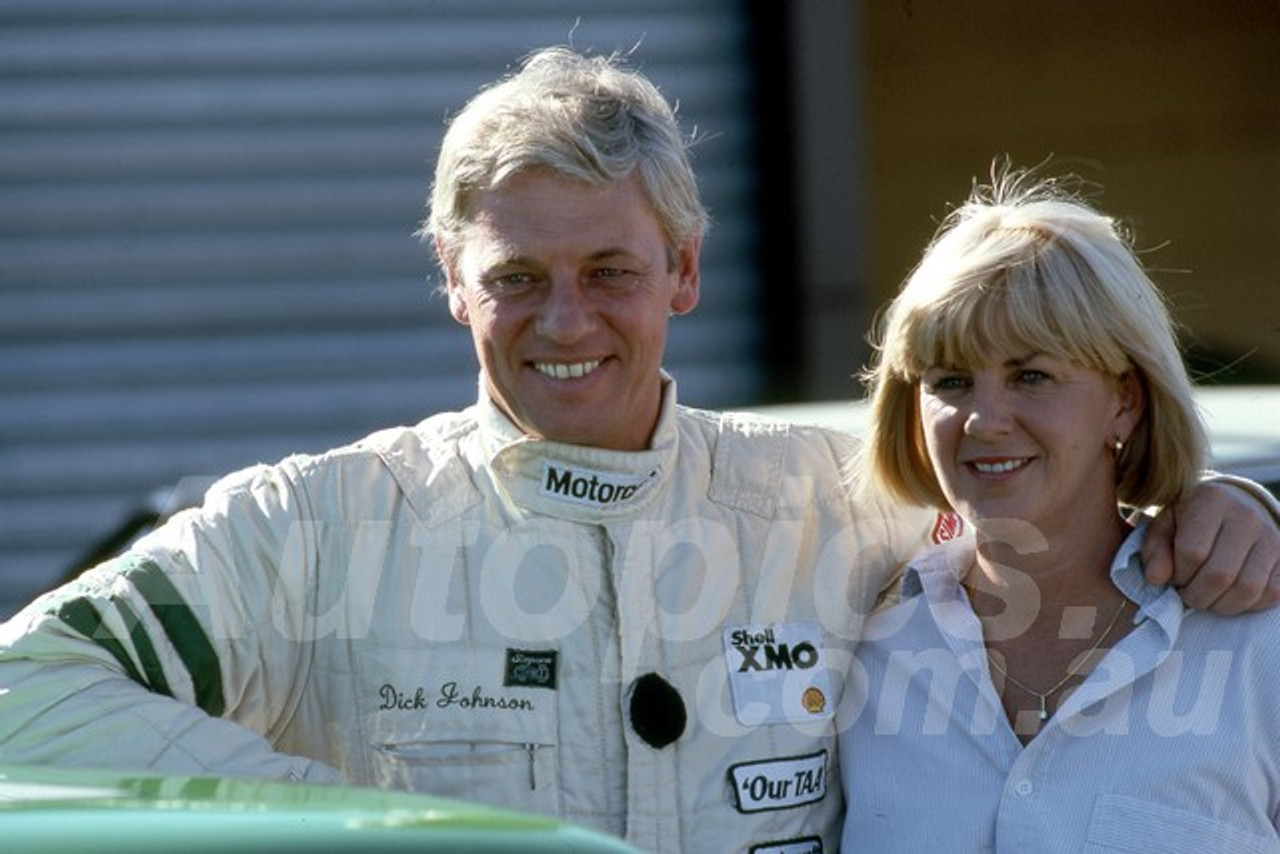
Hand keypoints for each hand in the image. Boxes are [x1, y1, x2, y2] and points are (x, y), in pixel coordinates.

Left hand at [1142, 481, 1279, 613]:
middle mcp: (1247, 515)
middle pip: (1220, 575)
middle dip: (1197, 595)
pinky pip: (1272, 594)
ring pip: (1247, 589)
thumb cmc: (1192, 519)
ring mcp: (1272, 535)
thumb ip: (1155, 550)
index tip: (1173, 577)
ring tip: (1206, 597)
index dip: (1178, 575)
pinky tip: (1229, 597)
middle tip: (1187, 594)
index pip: (1192, 552)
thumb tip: (1155, 579)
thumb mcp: (1165, 525)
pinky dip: (1248, 605)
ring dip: (1221, 604)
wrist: (1236, 505)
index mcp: (1212, 500)